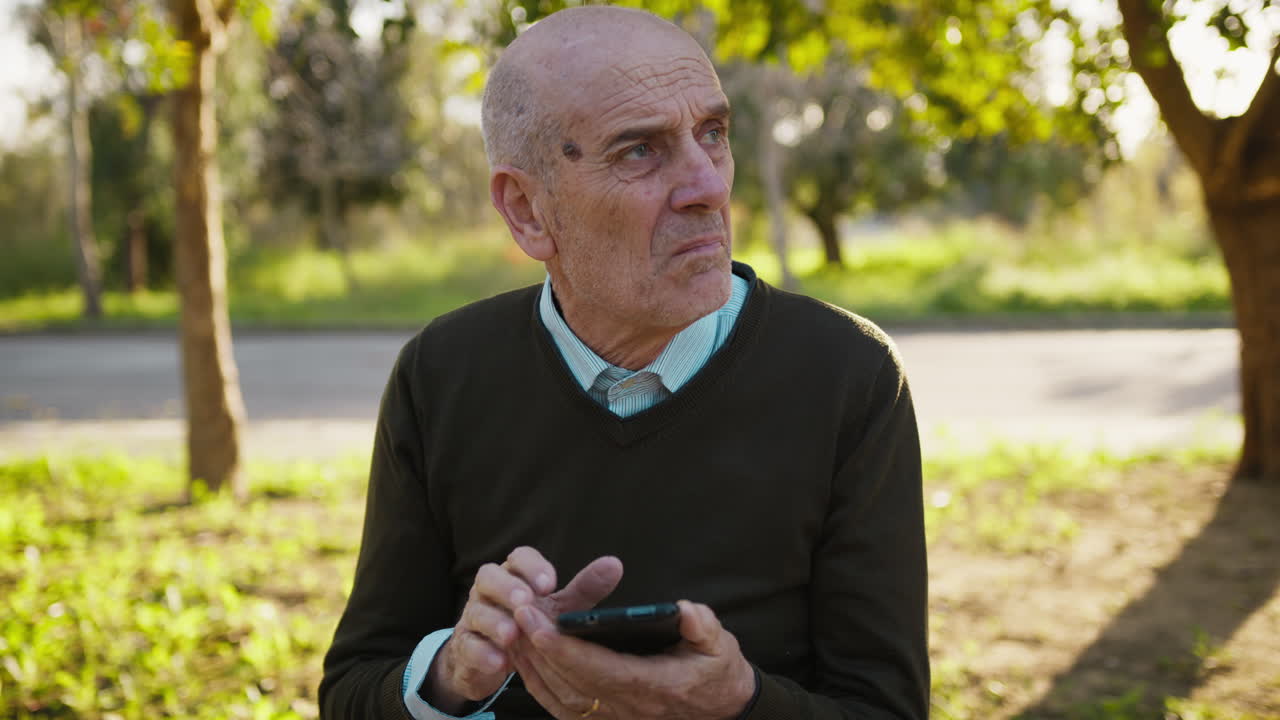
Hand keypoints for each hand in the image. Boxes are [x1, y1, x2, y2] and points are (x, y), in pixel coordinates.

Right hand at [423, 547, 623, 711]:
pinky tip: (500, 662)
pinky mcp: (465, 646)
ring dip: (495, 622)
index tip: (551, 583)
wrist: (490, 658)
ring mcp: (474, 617)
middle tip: (526, 601)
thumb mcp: (558, 608)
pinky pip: (468, 646)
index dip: (532, 567)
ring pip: (477, 611)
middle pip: (488, 576)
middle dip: (507, 588)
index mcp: (513, 575)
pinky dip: (483, 653)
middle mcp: (489, 591)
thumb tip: (614, 565)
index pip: (518, 558)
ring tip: (514, 635)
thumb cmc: (528, 624)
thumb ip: (584, 588)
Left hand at [511, 599, 756, 719]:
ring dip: (533, 666)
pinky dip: (539, 686)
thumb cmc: (716, 673)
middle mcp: (631, 708)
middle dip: (540, 650)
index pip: (601, 669)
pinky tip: (524, 661)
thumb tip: (687, 612)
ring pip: (562, 698)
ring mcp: (615, 718)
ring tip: (513, 630)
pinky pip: (564, 708)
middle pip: (572, 683)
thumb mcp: (720, 646)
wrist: (721, 710)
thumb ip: (704, 627)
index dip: (566, 649)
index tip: (540, 624)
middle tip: (516, 614)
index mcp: (656, 685)